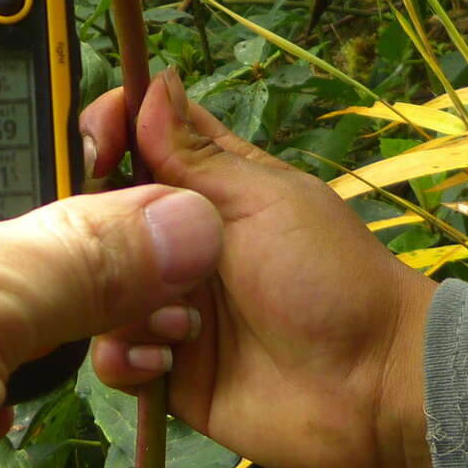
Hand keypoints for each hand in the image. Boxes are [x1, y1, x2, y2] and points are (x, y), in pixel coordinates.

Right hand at [83, 67, 436, 467]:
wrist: (370, 386)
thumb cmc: (329, 276)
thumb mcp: (264, 201)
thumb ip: (196, 154)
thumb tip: (154, 81)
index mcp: (207, 185)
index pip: (140, 134)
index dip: (111, 127)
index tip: (99, 140)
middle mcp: (176, 240)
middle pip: (102, 210)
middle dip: (99, 223)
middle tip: (123, 242)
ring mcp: (166, 303)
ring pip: (97, 283)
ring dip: (124, 298)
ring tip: (178, 319)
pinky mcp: (164, 366)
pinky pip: (112, 354)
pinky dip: (127, 356)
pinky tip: (168, 359)